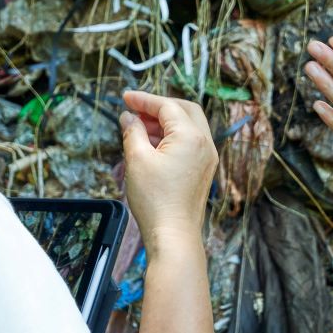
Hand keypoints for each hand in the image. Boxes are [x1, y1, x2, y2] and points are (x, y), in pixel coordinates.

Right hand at [119, 90, 217, 247]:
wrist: (173, 235)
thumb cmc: (156, 200)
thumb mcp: (137, 160)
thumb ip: (133, 131)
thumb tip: (128, 117)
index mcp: (191, 136)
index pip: (167, 106)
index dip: (144, 99)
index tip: (125, 97)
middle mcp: (205, 143)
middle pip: (184, 110)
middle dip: (158, 106)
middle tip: (135, 110)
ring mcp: (207, 158)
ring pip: (188, 126)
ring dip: (165, 122)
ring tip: (138, 128)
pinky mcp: (203, 170)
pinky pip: (189, 143)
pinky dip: (172, 137)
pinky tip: (151, 144)